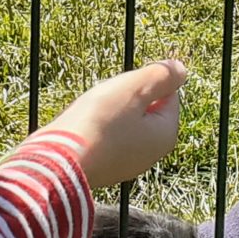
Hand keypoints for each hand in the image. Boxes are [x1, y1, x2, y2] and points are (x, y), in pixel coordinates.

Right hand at [51, 58, 188, 190]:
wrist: (58, 161)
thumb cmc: (98, 122)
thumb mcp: (134, 89)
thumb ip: (160, 76)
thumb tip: (180, 70)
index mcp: (165, 134)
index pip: (168, 94)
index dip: (145, 81)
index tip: (123, 85)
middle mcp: (151, 154)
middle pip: (145, 109)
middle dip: (125, 97)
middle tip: (105, 99)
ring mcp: (127, 163)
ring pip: (123, 122)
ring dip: (108, 111)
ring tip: (90, 113)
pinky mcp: (104, 168)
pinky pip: (106, 138)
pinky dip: (96, 128)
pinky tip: (81, 128)